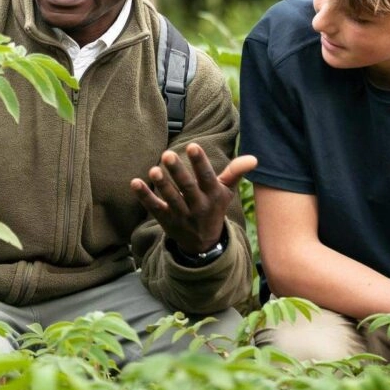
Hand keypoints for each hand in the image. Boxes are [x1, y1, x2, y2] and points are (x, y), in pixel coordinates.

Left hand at [131, 146, 255, 256]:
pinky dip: (144, 196)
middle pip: (187, 188)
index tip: (192, 146)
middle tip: (167, 155)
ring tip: (153, 170)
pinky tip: (134, 182)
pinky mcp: (166, 220)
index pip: (207, 178)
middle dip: (178, 172)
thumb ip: (235, 172)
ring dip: (162, 185)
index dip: (200, 162)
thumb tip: (254, 158)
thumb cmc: (214, 207)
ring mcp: (181, 214)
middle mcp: (198, 206)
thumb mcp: (226, 192)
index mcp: (213, 196)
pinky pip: (154, 208)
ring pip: (171, 199)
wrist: (203, 243)